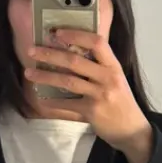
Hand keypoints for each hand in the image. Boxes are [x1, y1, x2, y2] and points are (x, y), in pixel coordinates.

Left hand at [26, 30, 153, 161]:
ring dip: (46, 76)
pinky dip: (53, 101)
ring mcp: (99, 95)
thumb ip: (99, 67)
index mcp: (113, 66)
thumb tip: (73, 52)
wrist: (132, 130)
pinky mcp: (92, 112)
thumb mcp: (116, 79)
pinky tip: (41, 98)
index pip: (96, 42)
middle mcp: (107, 78)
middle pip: (75, 61)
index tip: (57, 32)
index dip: (75, 34)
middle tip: (32, 50)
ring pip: (68, 81)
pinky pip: (67, 104)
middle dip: (50, 54)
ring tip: (29, 72)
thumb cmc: (121, 102)